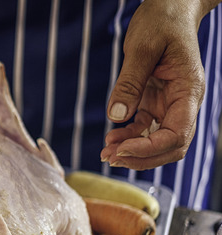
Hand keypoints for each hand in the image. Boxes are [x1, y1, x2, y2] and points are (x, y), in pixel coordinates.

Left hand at [101, 0, 218, 169]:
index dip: (150, 148)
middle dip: (142, 157)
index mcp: (189, 90)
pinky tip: (111, 138)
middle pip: (170, 146)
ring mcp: (169, 104)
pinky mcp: (154, 102)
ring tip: (105, 152)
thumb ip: (129, 82)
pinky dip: (128, 137)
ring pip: (157, 141)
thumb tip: (116, 116)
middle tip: (110, 157)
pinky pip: (144, 128)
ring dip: (133, 151)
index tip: (121, 149)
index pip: (177, 134)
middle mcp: (183, 102)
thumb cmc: (161, 21)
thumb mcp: (142, 48)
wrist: (168, 8)